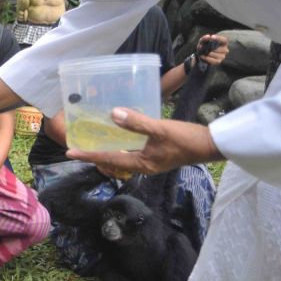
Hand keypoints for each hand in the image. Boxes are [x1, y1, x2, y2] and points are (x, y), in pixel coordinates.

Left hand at [66, 108, 223, 173]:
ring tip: (92, 141)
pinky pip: (131, 150)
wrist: (211, 145)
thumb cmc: (186, 139)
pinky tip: (118, 134)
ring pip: (121, 155)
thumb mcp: (160, 129)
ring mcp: (149, 161)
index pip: (108, 159)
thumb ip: (137, 122)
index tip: (69, 153)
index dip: (88, 155)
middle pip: (111, 160)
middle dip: (94, 154)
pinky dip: (121, 144)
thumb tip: (113, 115)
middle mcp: (142, 165)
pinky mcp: (156, 154)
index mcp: (141, 163)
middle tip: (76, 147)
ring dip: (106, 149)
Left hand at [196, 34, 228, 65]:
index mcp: (223, 43)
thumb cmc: (205, 46)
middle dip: (210, 48)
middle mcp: (225, 49)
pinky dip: (207, 58)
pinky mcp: (218, 61)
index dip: (219, 38)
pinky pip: (214, 61)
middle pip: (219, 48)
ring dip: (208, 54)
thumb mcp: (203, 41)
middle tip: (204, 48)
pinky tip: (203, 56)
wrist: (202, 55)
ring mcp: (222, 56)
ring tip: (203, 53)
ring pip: (216, 55)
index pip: (224, 40)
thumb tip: (208, 36)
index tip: (212, 37)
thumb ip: (204, 38)